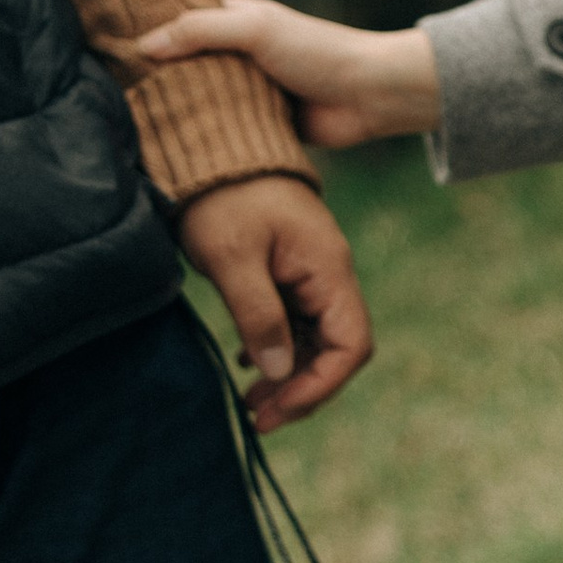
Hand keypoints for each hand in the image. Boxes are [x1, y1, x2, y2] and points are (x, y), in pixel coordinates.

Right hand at [135, 0, 441, 147]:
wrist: (371, 95)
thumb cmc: (317, 50)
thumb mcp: (256, 28)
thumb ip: (201, 31)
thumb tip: (144, 46)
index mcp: (235, 19)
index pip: (180, 23)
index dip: (149, 33)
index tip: (107, 47)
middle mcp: (238, 53)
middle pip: (185, 65)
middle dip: (156, 79)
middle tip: (109, 94)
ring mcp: (248, 91)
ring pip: (201, 101)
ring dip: (177, 112)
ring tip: (129, 125)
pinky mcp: (261, 125)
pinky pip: (223, 131)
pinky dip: (204, 137)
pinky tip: (170, 149)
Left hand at [177, 175, 373, 430]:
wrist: (212, 145)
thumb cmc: (222, 196)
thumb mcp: (233, 258)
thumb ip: (259, 316)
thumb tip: (278, 374)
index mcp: (328, 270)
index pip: (350, 344)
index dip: (319, 385)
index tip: (277, 409)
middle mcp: (330, 275)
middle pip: (337, 350)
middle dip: (301, 390)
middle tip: (257, 417)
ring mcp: (312, 273)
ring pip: (315, 340)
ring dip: (288, 375)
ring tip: (250, 402)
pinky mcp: (290, 271)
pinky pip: (297, 322)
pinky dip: (278, 350)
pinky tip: (248, 364)